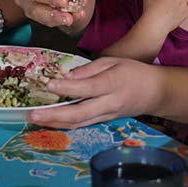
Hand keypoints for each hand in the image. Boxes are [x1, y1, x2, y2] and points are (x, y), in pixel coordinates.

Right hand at [15, 0, 95, 27]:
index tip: (64, 1)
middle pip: (35, 9)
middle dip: (53, 15)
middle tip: (68, 17)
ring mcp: (31, 8)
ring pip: (42, 19)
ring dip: (59, 20)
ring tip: (74, 17)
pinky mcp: (40, 18)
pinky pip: (51, 23)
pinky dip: (65, 20)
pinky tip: (77, 15)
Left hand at [29, 56, 161, 126]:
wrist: (155, 93)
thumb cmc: (133, 72)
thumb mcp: (112, 61)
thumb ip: (88, 69)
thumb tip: (66, 77)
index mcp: (113, 83)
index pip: (88, 88)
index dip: (67, 88)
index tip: (48, 84)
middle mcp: (109, 103)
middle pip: (80, 113)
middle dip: (54, 115)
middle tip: (32, 114)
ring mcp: (106, 116)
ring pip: (78, 123)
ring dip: (54, 123)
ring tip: (34, 119)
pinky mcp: (104, 122)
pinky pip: (82, 125)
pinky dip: (64, 124)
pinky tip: (49, 121)